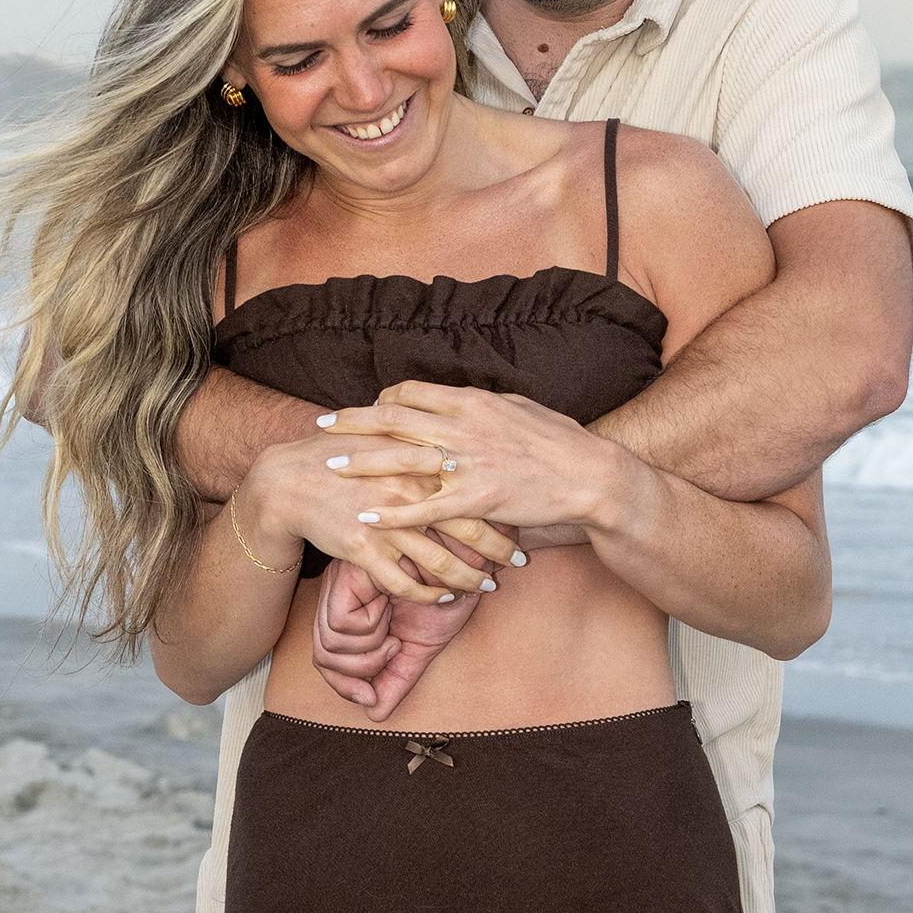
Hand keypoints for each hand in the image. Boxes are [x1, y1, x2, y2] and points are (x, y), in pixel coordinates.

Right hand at [235, 437, 494, 608]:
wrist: (290, 481)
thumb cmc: (343, 456)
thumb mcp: (389, 437)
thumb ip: (427, 441)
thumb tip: (465, 445)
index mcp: (418, 459)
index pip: (475, 486)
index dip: (504, 507)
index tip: (527, 518)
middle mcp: (407, 490)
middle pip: (467, 526)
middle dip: (498, 549)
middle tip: (518, 562)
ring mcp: (385, 522)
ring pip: (440, 562)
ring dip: (468, 580)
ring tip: (486, 588)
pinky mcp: (363, 549)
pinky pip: (404, 583)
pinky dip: (427, 594)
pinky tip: (442, 597)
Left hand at [306, 382, 626, 548]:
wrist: (591, 475)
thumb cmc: (559, 442)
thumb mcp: (518, 409)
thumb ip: (482, 405)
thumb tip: (458, 400)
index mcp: (473, 400)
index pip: (412, 392)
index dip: (383, 399)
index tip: (367, 409)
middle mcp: (464, 427)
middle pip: (395, 419)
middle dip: (354, 421)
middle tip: (322, 424)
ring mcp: (468, 464)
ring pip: (401, 461)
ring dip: (362, 464)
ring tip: (331, 467)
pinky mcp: (476, 499)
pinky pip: (424, 509)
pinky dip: (392, 515)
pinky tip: (367, 520)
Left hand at [309, 560, 481, 714]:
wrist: (471, 557)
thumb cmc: (450, 593)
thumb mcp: (421, 645)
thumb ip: (396, 678)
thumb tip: (374, 714)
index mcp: (354, 608)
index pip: (327, 658)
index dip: (344, 687)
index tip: (371, 698)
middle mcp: (342, 594)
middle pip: (322, 655)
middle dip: (355, 675)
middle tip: (391, 657)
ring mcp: (342, 583)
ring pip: (329, 644)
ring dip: (369, 652)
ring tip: (395, 634)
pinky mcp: (349, 573)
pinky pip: (341, 624)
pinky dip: (370, 629)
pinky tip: (392, 613)